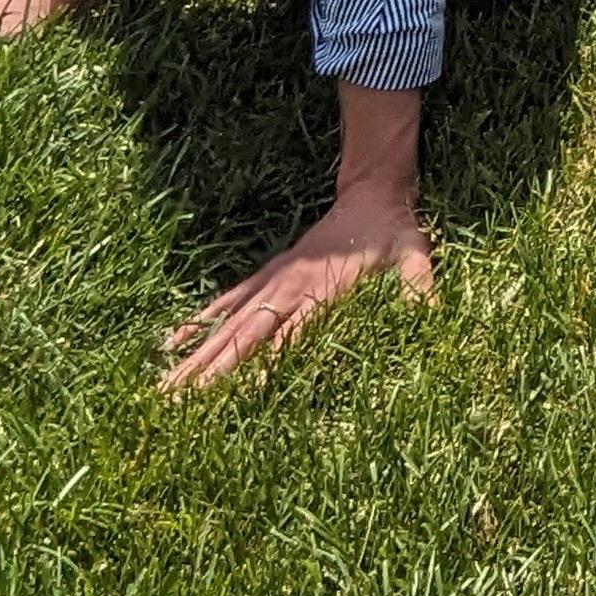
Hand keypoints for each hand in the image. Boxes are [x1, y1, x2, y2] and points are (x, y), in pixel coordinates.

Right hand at [158, 189, 434, 392]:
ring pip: (226, 324)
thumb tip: (434, 318)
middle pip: (242, 336)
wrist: (373, 191)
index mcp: (321, 291)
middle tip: (171, 404)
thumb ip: (421, 289)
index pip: (286, 337)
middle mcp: (288, 289)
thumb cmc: (395, 232)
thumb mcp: (415, 258)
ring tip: (161, 386)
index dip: (259, 368)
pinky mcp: (267, 275)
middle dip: (207, 372)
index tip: (228, 400)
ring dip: (194, 355)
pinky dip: (197, 321)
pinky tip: (169, 340)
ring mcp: (272, 281)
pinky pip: (226, 302)